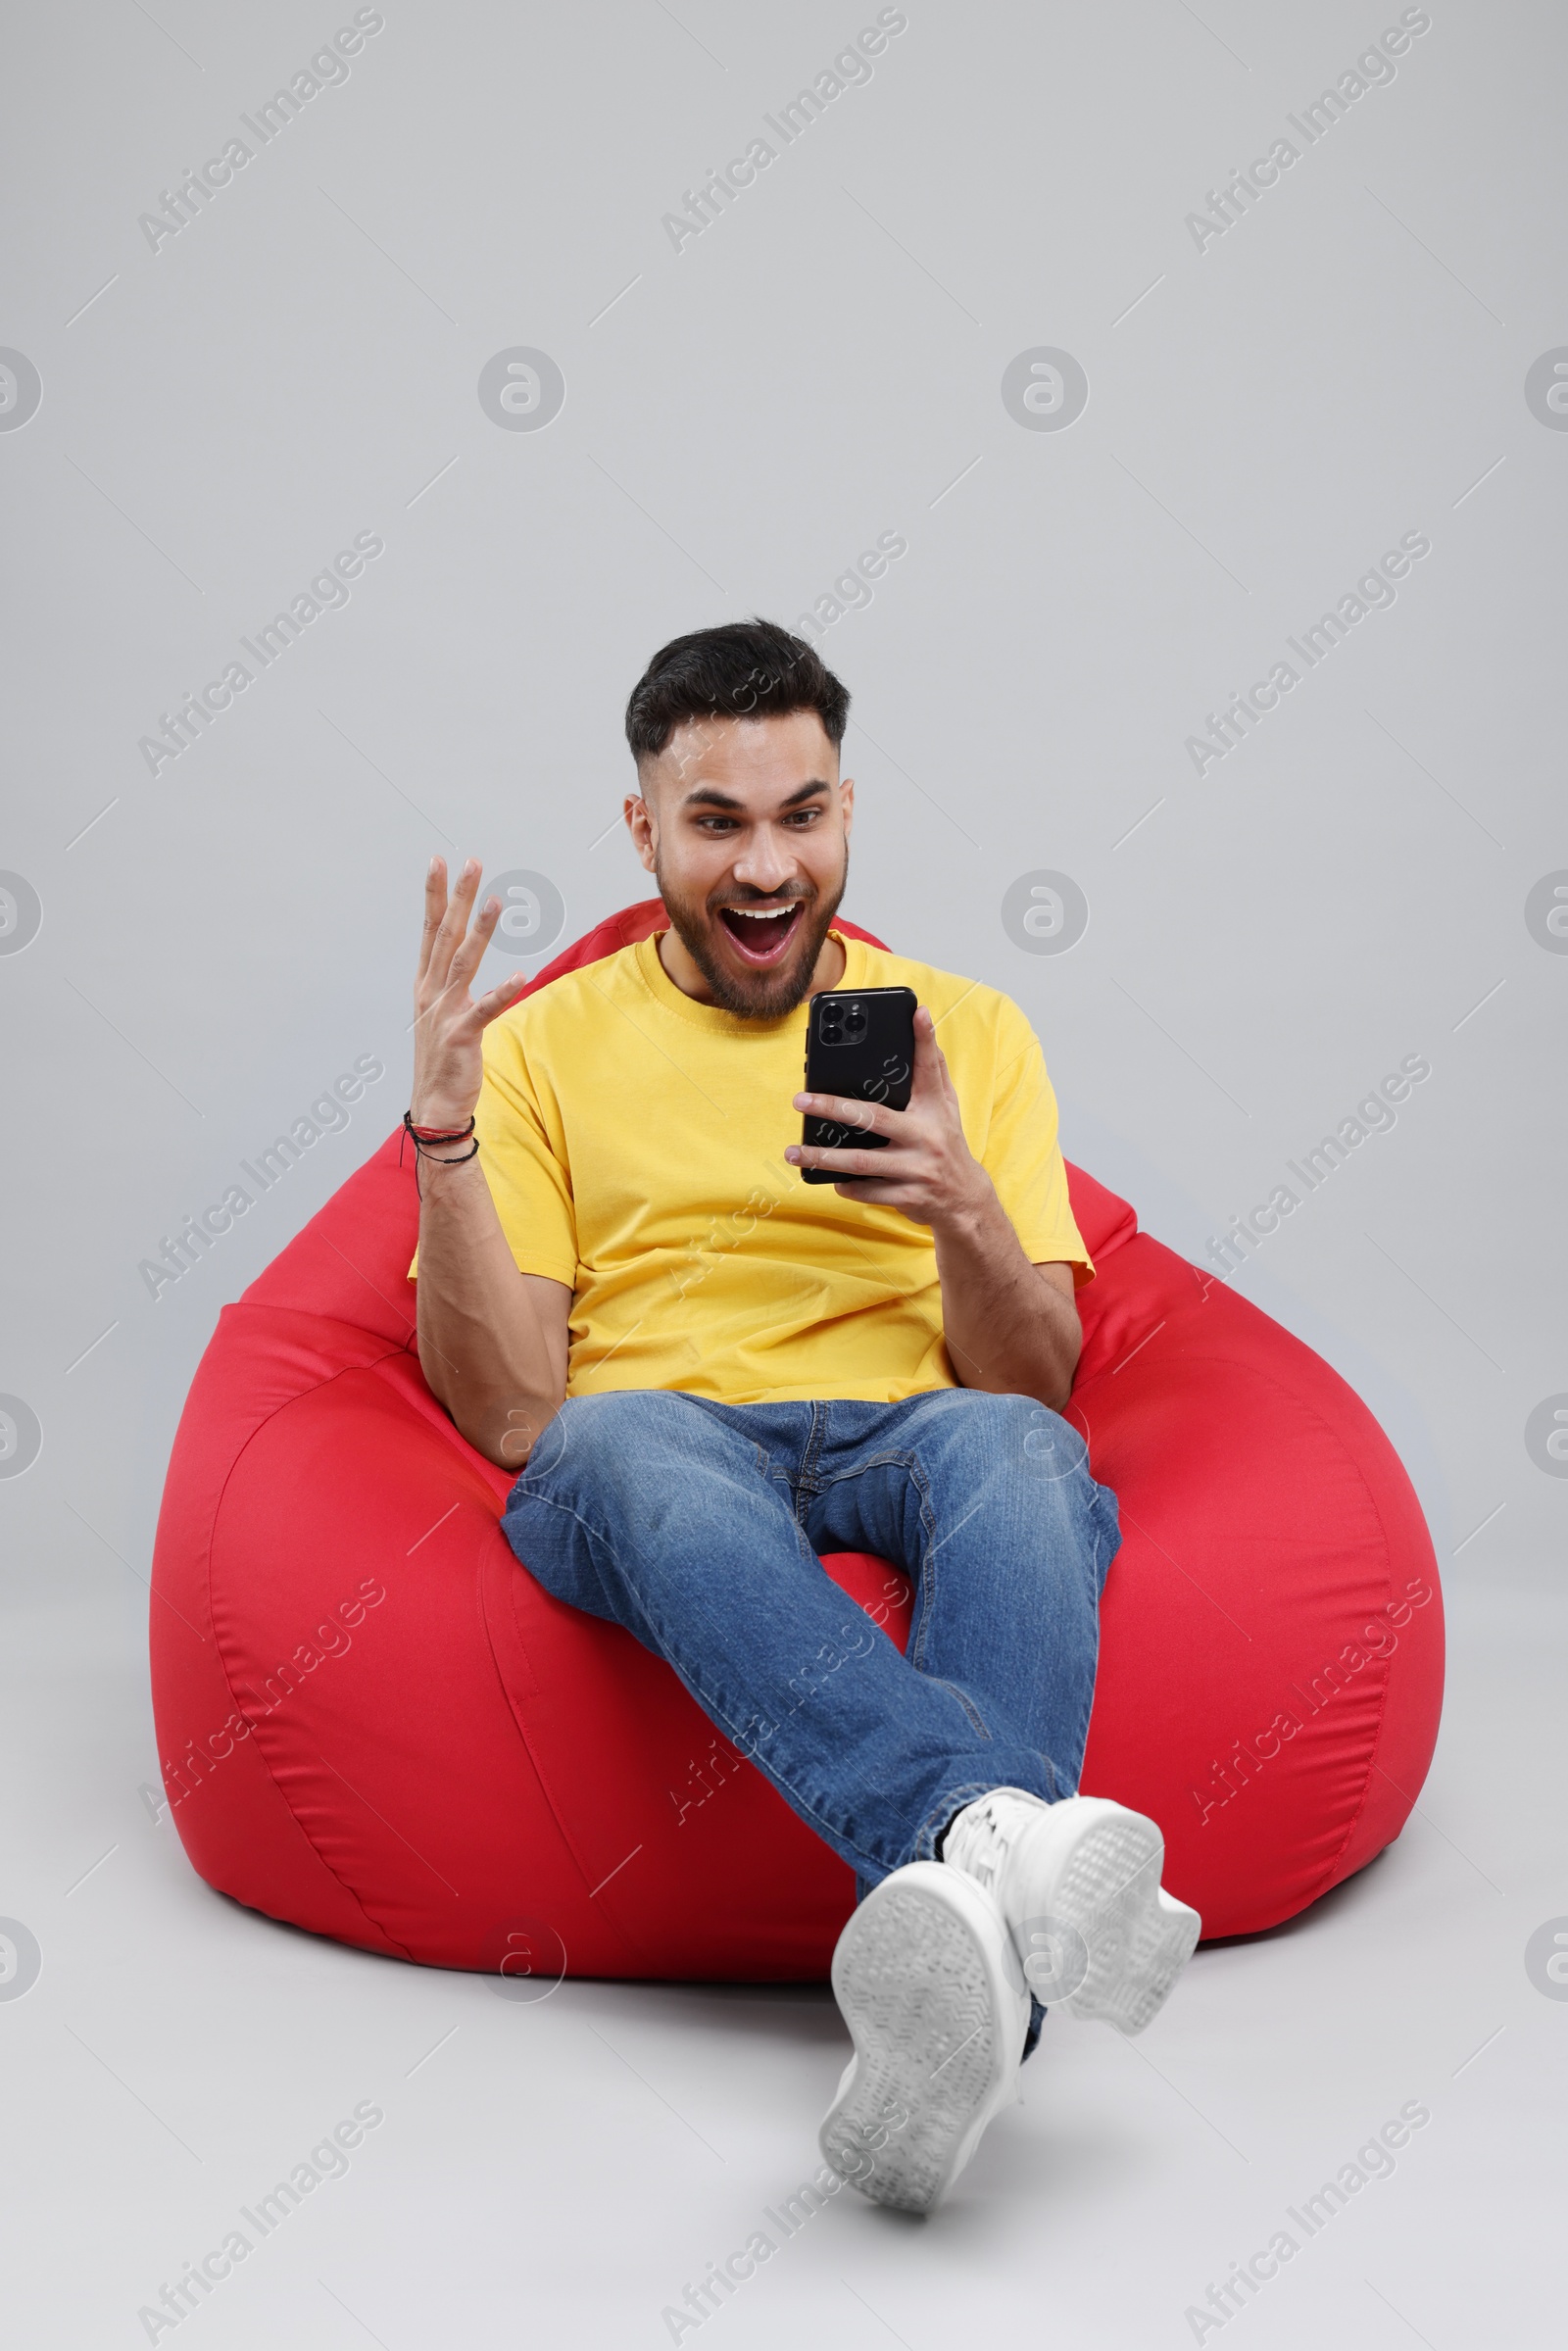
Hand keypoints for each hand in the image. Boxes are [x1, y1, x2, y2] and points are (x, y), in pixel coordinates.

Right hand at [411, 857, 526, 1128]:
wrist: (434, 1106)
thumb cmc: (442, 1058)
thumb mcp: (441, 1013)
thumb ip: (450, 983)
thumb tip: (462, 956)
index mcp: (426, 983)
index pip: (430, 929)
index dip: (435, 895)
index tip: (439, 862)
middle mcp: (431, 992)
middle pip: (445, 934)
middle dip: (459, 896)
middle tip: (472, 863)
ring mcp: (444, 1013)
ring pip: (463, 962)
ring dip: (480, 930)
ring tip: (496, 900)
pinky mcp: (461, 1036)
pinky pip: (484, 1009)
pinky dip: (501, 992)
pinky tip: (520, 975)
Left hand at [786, 1005, 992, 1229]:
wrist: (965, 1198)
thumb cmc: (947, 1143)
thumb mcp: (947, 1107)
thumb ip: (934, 1071)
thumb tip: (923, 1023)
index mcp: (935, 1110)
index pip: (929, 1069)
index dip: (925, 1040)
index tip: (915, 1013)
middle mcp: (926, 1136)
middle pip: (874, 1117)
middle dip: (833, 1108)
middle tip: (800, 1101)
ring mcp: (917, 1168)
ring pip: (863, 1161)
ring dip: (824, 1157)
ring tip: (795, 1151)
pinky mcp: (908, 1195)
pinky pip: (870, 1191)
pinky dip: (848, 1186)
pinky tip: (830, 1180)